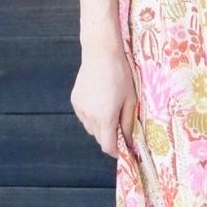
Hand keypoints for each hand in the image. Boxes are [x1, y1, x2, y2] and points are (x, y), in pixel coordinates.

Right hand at [70, 42, 137, 157]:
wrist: (101, 54)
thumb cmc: (121, 75)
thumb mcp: (131, 100)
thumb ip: (128, 123)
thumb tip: (129, 141)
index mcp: (106, 117)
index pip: (108, 146)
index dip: (116, 151)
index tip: (124, 150)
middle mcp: (90, 116)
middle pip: (99, 138)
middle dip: (110, 138)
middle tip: (120, 127)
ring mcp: (80, 109)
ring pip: (91, 128)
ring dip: (101, 127)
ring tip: (110, 111)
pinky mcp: (75, 101)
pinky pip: (84, 117)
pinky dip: (92, 116)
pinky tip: (100, 102)